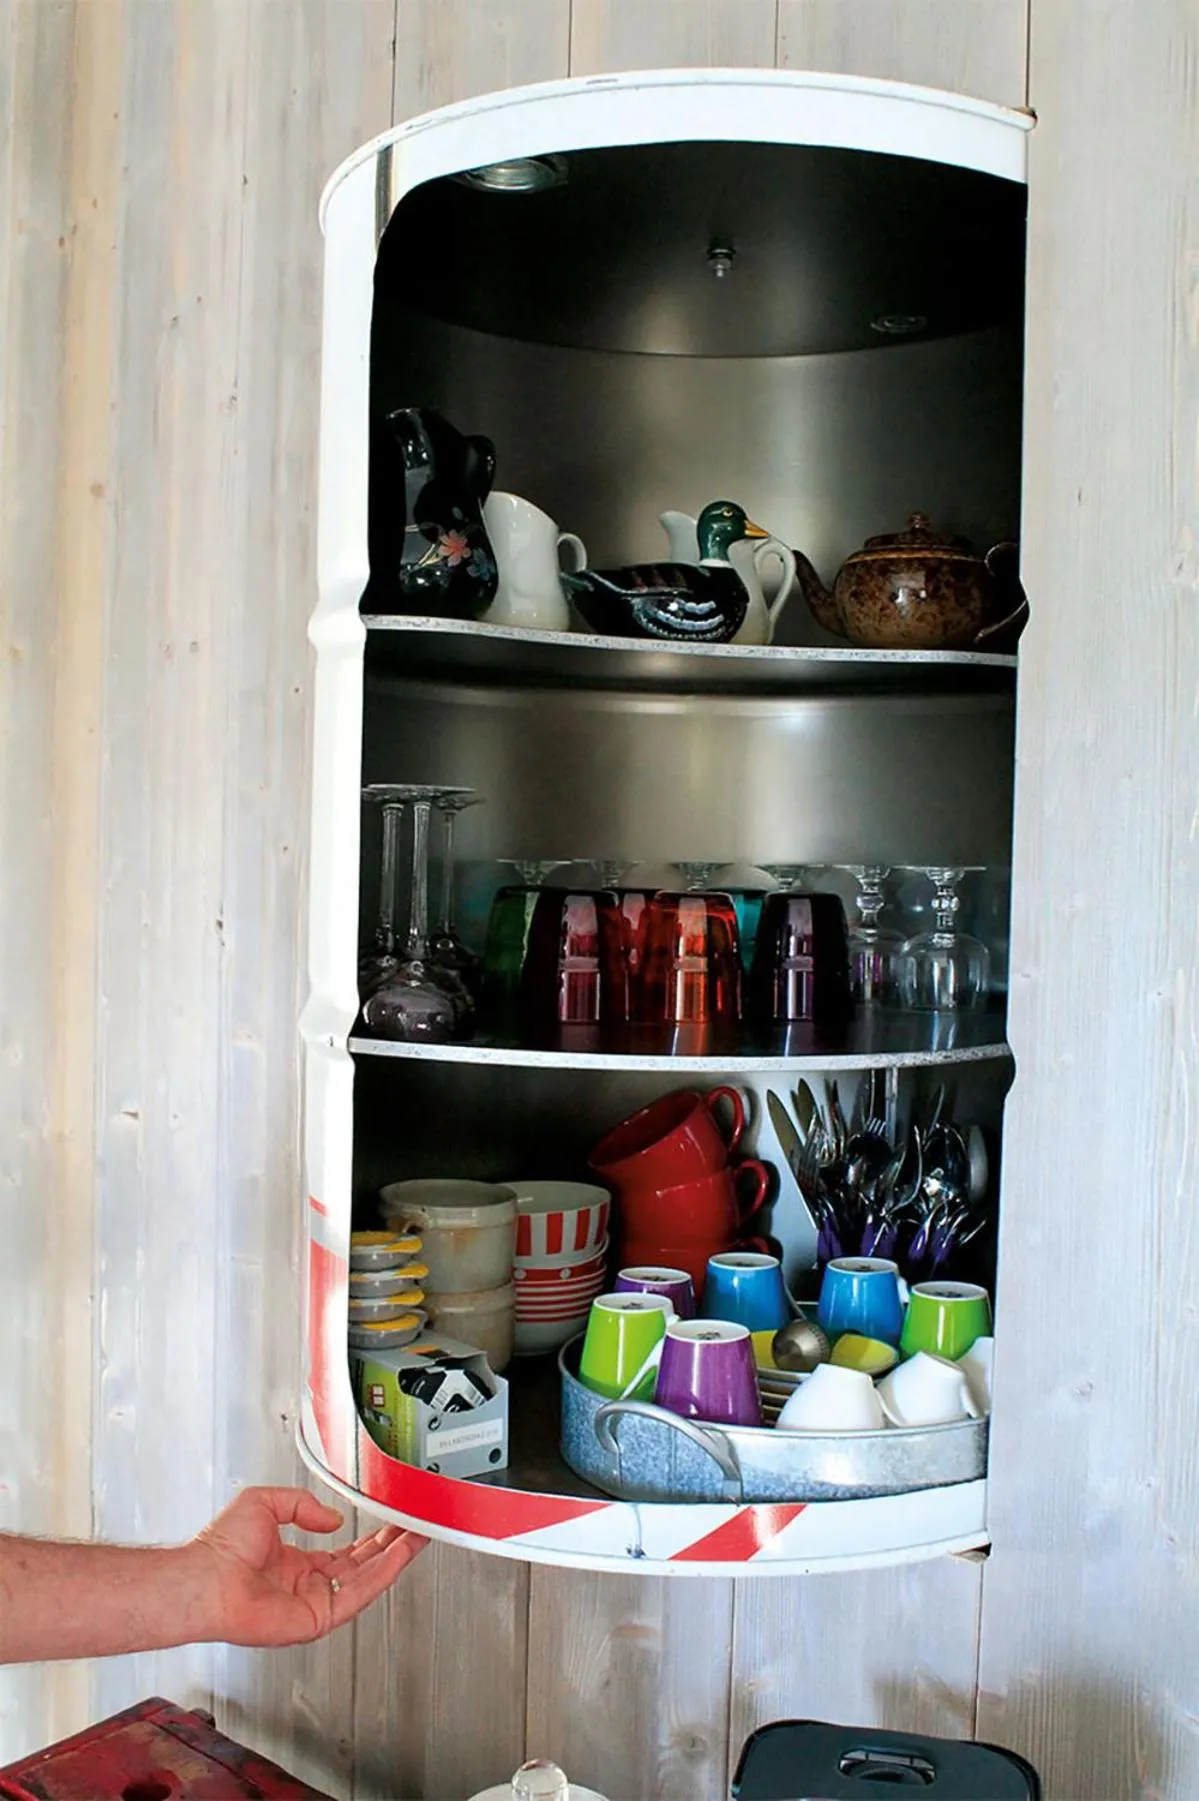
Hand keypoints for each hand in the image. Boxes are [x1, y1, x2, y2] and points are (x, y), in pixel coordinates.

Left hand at [189, 1487, 426, 1646]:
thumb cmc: (220, 1547)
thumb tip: (334, 1518)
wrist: (207, 1578)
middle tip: (415, 1529)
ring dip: (394, 1559)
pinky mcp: (316, 1619)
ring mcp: (313, 1603)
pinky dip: (381, 1576)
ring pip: (365, 1581)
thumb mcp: (265, 1502)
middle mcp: (306, 1584)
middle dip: (391, 1547)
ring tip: (417, 1539)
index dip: (370, 1537)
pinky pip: (356, 1596)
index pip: (344, 1551)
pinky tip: (397, 1558)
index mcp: (293, 1562)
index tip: (391, 1522)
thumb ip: (302, 1504)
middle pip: (361, 1566)